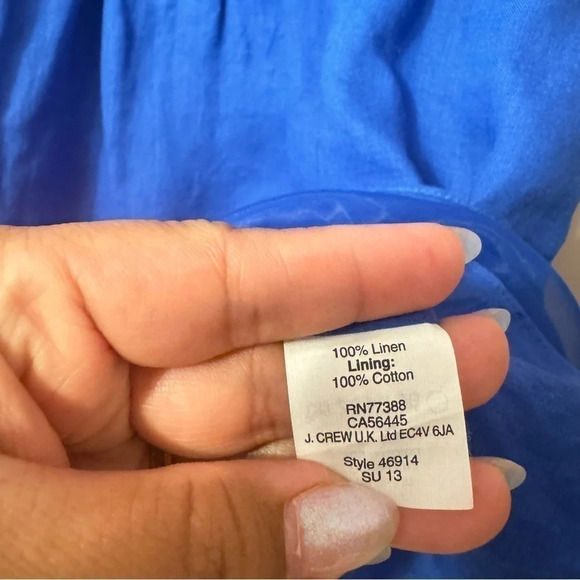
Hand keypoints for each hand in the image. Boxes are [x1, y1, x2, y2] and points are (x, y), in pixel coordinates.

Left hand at [0, 220, 510, 576]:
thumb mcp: (30, 535)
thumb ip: (189, 531)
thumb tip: (353, 517)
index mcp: (44, 314)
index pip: (226, 273)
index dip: (345, 265)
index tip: (444, 254)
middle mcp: (94, 372)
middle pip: (266, 364)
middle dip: (382, 373)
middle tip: (488, 367)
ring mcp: (118, 450)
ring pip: (269, 450)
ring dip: (372, 470)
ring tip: (476, 483)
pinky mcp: (129, 518)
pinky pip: (242, 513)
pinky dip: (313, 528)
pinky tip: (391, 526)